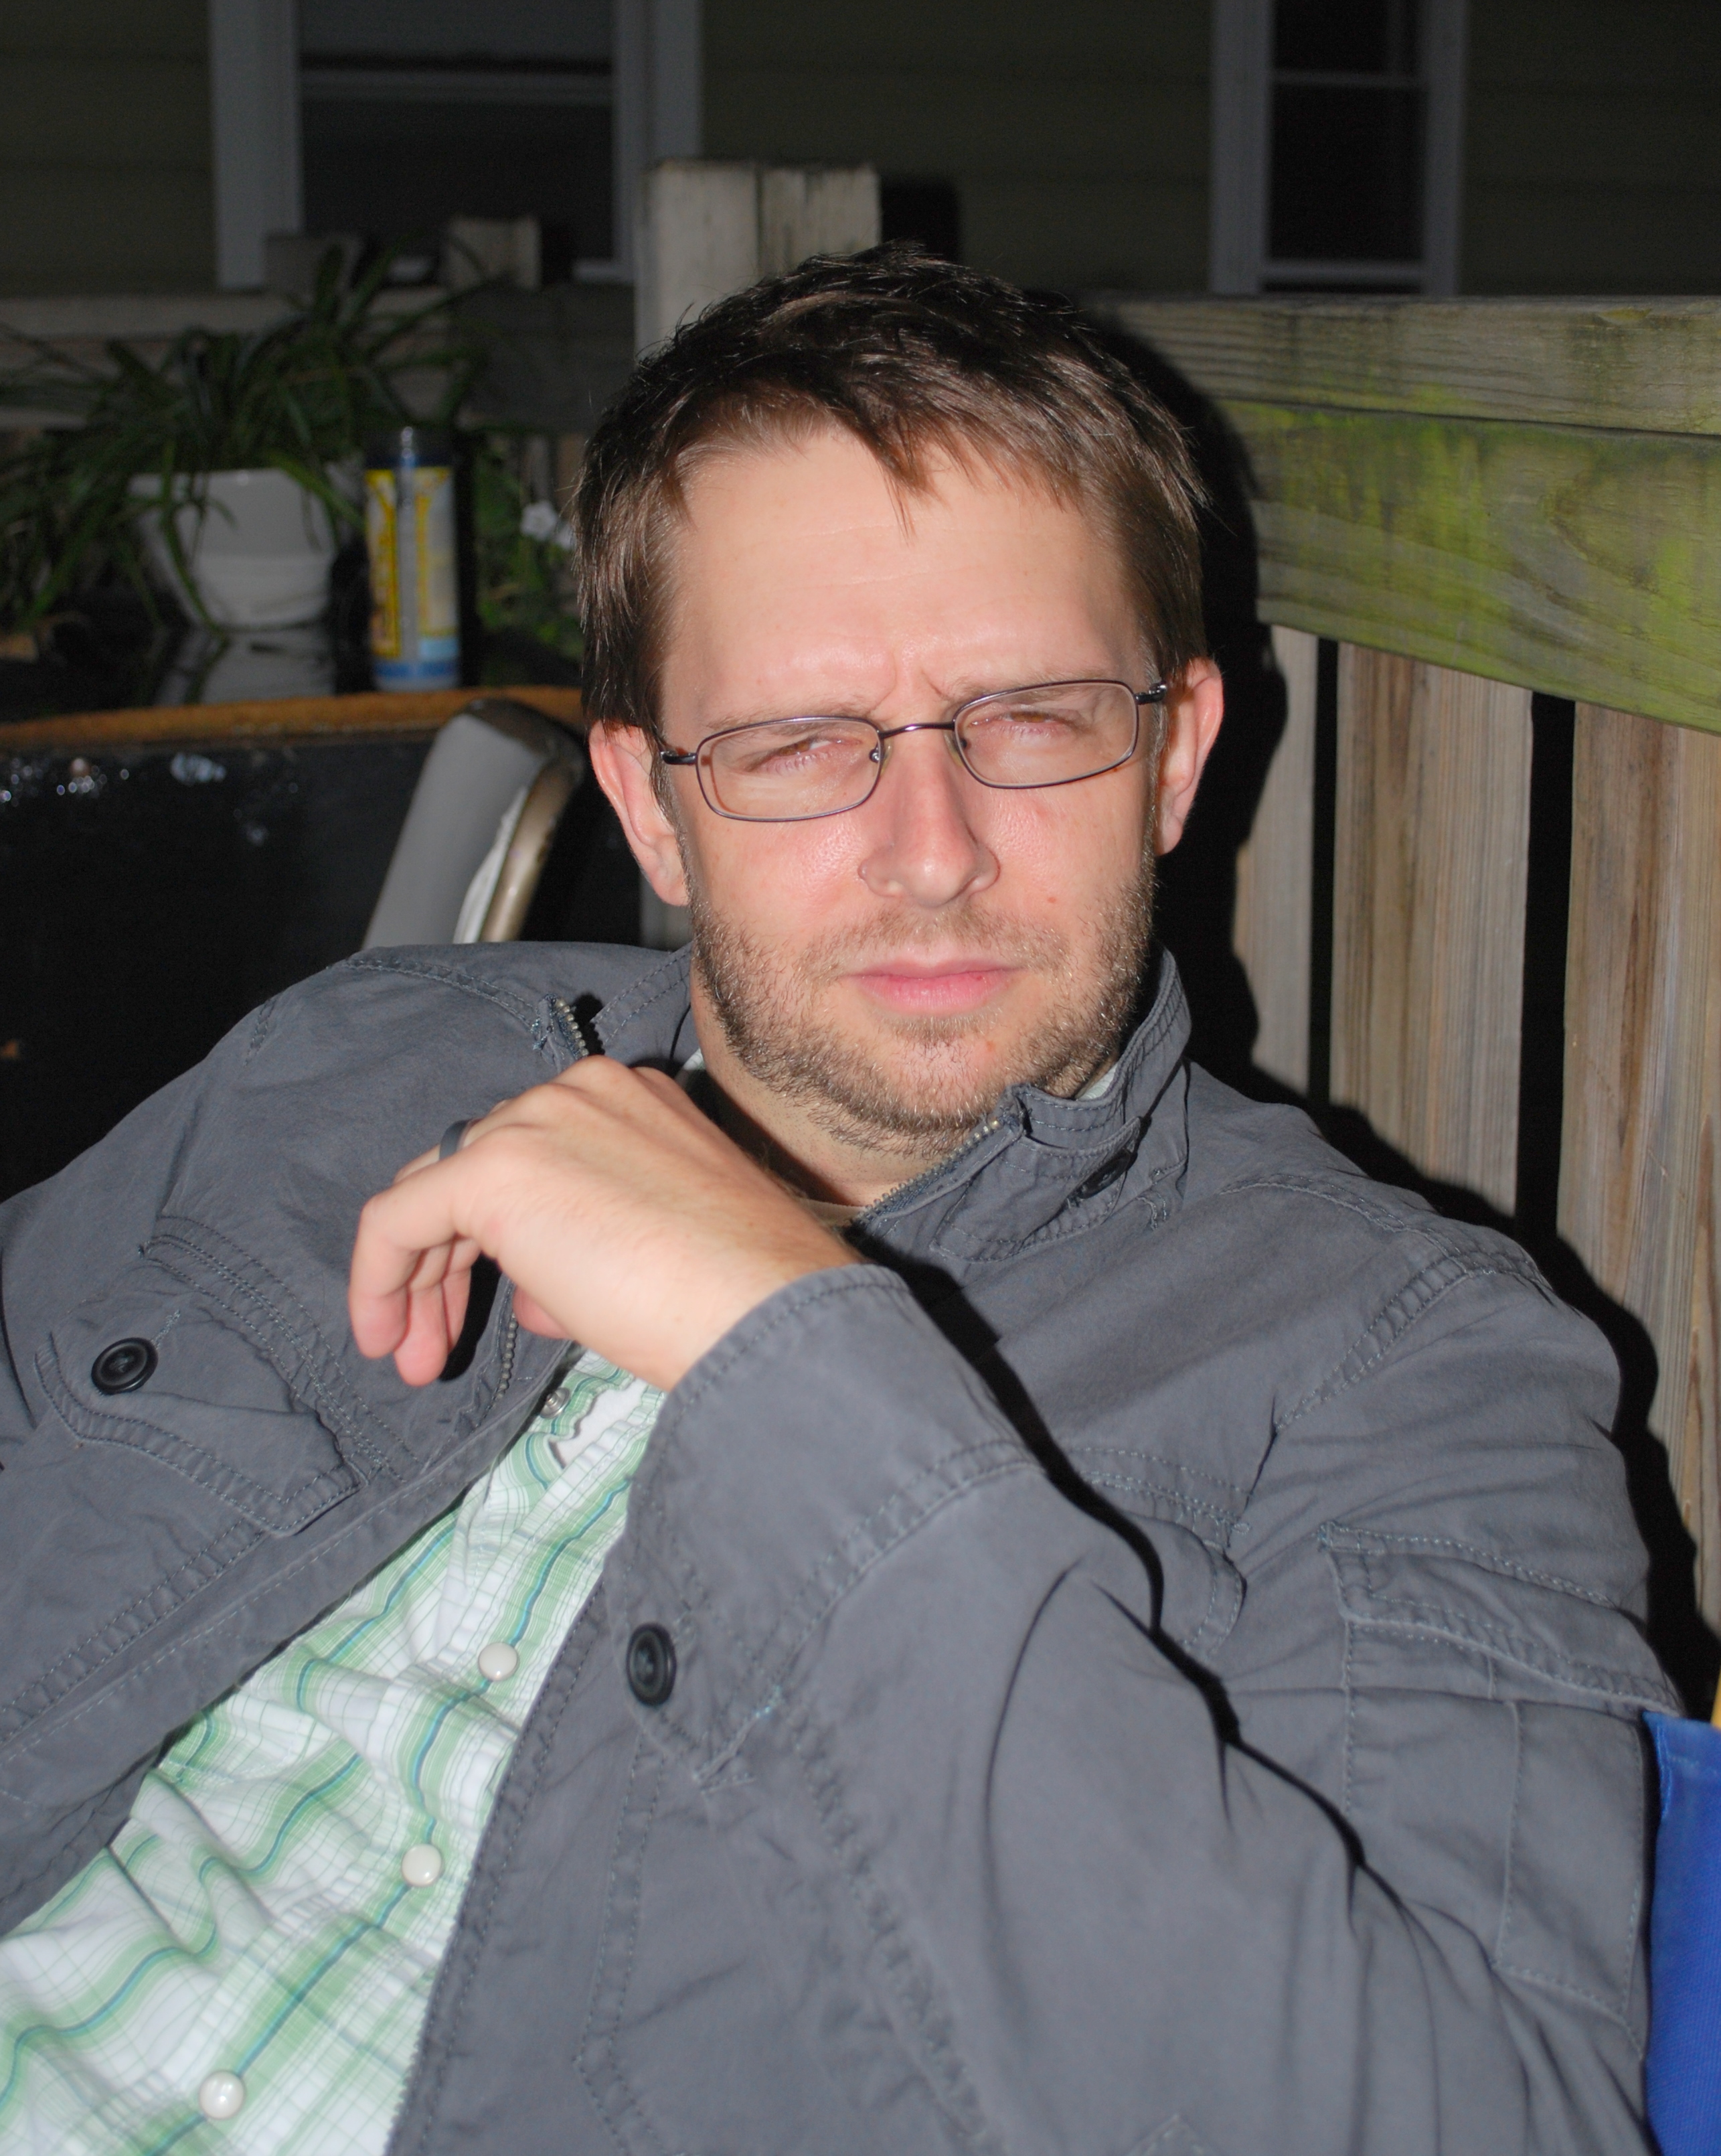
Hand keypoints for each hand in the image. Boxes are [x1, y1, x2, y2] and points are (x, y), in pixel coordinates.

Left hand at [348, 1059, 857, 1389]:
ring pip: (433, 1191)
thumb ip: (580, 1252)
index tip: (493, 1313)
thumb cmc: (733, 1300)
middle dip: (446, 1266)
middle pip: (474, 1167)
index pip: (529, 1156)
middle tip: (436, 1345)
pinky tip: (385, 1335)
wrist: (762, 1312)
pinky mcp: (493, 1166)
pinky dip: (379, 1277)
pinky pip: (398, 1217)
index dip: (492, 1244)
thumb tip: (534, 1292)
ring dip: (416, 1280)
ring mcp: (534, 1120)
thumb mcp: (651, 1256)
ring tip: (417, 1359)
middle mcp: (578, 1092)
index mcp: (630, 1102)